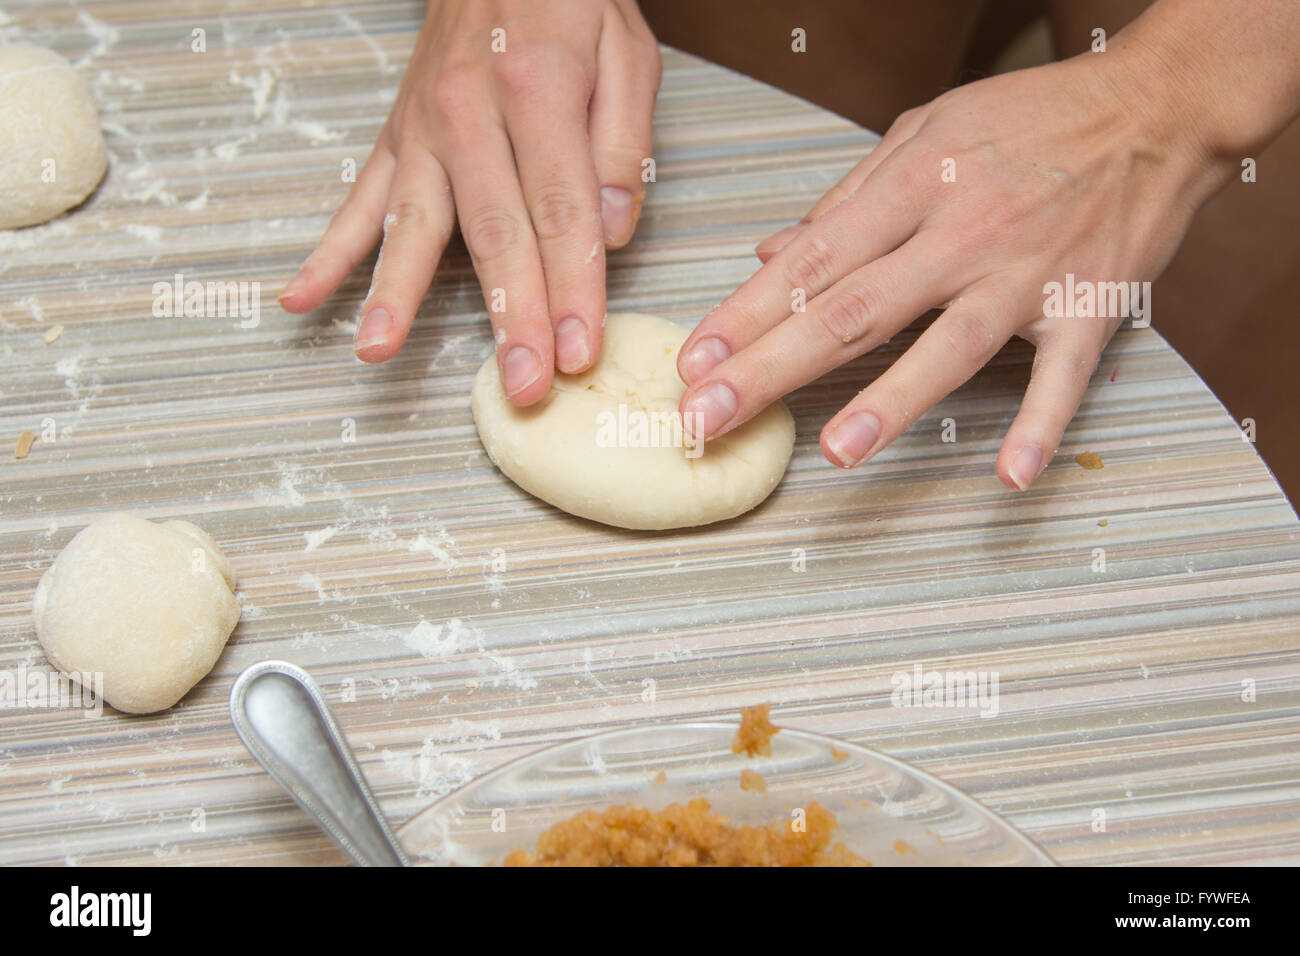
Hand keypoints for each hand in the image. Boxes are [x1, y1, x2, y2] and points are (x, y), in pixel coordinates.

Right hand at [279, 0, 659, 404]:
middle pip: (493, 231)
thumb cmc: (569, 1)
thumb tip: (610, 232)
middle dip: (509, 315)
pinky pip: (356, 199)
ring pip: (414, 223)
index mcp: (537, 89)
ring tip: (379, 350)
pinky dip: (328, 252)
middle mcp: (468, 112)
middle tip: (520, 384)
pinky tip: (301, 299)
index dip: (572, 288)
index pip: (560, 210)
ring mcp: (422, 128)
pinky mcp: (394, 137)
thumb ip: (623, 143)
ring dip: (396, 293)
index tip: (578, 351)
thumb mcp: (626, 52)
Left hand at [676, 45, 1228, 489]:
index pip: (813, 259)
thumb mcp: (926, 133)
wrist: (1155, 106)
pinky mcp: (1090, 306)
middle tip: (709, 418)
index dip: (747, 314)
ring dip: (891, 401)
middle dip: (773, 367)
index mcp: (914, 184)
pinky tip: (1010, 476)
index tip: (694, 362)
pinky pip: (1063, 375)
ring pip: (947, 344)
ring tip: (834, 451)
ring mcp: (1027, 273)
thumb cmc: (1030, 119)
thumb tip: (770, 252)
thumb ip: (848, 200)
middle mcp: (962, 231)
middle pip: (855, 309)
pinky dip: (1042, 424)